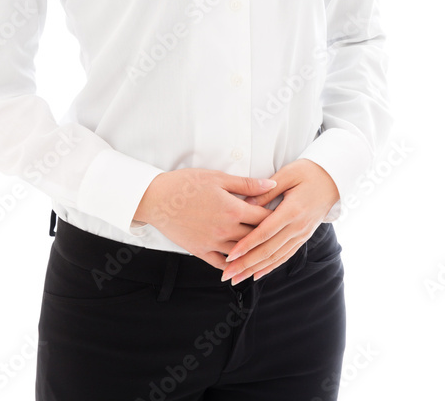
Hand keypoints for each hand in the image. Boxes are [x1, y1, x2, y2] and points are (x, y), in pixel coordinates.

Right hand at [134, 168, 278, 270]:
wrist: (157, 199)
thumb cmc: (186, 184)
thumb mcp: (218, 178)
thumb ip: (246, 184)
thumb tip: (271, 184)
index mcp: (232, 210)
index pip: (264, 218)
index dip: (277, 217)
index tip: (287, 215)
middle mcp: (225, 230)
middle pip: (256, 238)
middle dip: (270, 236)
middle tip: (283, 234)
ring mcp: (213, 243)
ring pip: (242, 254)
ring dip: (255, 253)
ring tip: (268, 250)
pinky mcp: (200, 251)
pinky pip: (222, 264)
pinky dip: (234, 266)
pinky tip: (242, 266)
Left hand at [220, 159, 339, 284]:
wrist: (333, 179)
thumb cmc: (309, 172)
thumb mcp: (288, 174)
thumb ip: (267, 190)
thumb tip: (245, 203)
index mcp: (293, 210)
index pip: (266, 232)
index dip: (247, 245)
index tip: (231, 255)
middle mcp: (298, 227)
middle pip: (269, 250)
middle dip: (246, 264)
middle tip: (228, 275)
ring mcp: (302, 234)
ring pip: (276, 257)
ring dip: (255, 269)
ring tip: (237, 278)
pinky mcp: (303, 237)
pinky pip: (285, 256)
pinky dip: (270, 267)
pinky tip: (257, 274)